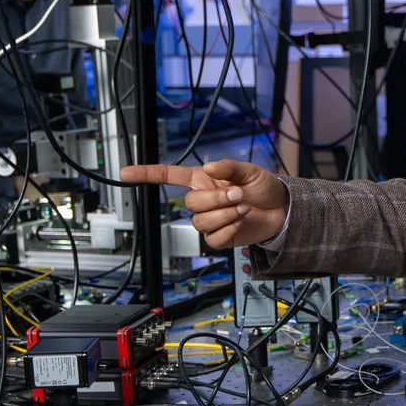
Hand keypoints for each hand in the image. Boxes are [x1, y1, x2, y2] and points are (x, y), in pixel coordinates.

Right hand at [120, 159, 288, 248]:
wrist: (281, 211)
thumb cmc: (263, 188)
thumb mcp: (249, 171)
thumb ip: (228, 167)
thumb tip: (209, 168)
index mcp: (202, 180)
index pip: (168, 176)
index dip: (146, 174)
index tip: (125, 172)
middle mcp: (202, 200)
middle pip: (189, 204)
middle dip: (216, 199)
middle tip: (238, 195)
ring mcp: (209, 220)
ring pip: (200, 222)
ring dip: (225, 214)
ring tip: (244, 207)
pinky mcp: (219, 238)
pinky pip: (212, 238)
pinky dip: (229, 229)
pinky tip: (240, 221)